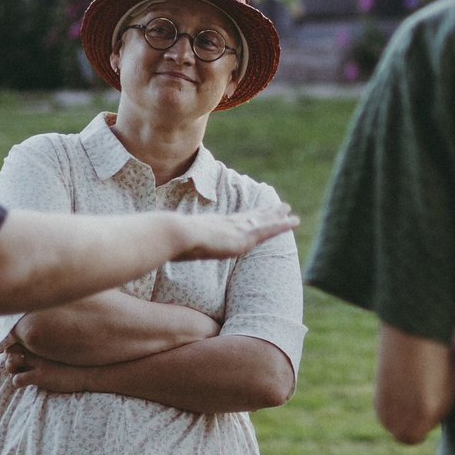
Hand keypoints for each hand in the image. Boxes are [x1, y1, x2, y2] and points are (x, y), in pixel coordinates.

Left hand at [7, 348, 96, 393]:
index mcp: (43, 339)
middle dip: (10, 358)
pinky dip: (17, 382)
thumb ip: (52, 343)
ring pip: (10, 363)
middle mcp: (38, 348)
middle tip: (18, 365)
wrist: (90, 372)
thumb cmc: (79, 360)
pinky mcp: (40, 376)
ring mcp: (38, 362)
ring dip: (12, 369)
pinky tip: (25, 383)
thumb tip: (45, 343)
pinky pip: (17, 379)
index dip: (14, 346)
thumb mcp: (65, 346)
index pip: (18, 338)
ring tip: (20, 373)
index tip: (19, 353)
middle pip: (11, 349)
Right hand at [171, 206, 297, 260]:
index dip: (247, 217)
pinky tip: (293, 221)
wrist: (174, 234)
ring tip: (290, 210)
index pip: (234, 221)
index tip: (255, 213)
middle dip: (265, 212)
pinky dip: (281, 225)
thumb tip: (161, 248)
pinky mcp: (243, 236)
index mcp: (213, 226)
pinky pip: (268, 229)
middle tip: (280, 206)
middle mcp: (226, 224)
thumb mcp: (174, 244)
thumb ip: (175, 245)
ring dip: (276, 216)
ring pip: (262, 221)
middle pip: (251, 216)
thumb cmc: (168, 240)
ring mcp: (235, 229)